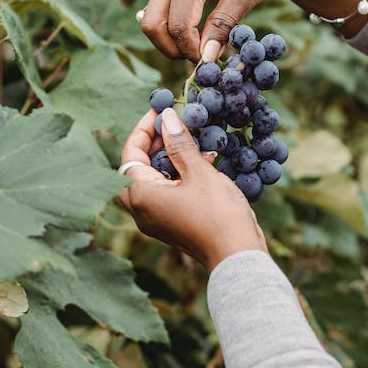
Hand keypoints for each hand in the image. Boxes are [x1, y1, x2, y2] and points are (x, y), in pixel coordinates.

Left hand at [118, 108, 267, 271]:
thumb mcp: (198, 172)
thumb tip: (167, 118)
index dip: (144, 129)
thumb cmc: (216, 213)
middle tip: (176, 124)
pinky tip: (203, 161)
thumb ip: (180, 144)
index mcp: (140, 196)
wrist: (237, 256)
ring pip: (155, 179)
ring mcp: (157, 219)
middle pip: (138, 167)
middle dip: (156, 143)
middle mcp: (142, 209)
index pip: (130, 154)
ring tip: (193, 139)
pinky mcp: (173, 224)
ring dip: (171, 157)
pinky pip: (168, 192)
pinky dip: (180, 174)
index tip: (161, 111)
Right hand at [139, 0, 284, 62]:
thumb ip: (224, 25)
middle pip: (153, 25)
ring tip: (198, 46)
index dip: (191, 50)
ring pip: (151, 23)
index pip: (178, 25)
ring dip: (170, 42)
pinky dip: (171, 31)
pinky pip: (158, 15)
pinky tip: (194, 34)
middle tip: (199, 57)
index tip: (210, 60)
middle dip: (172, 49)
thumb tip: (206, 57)